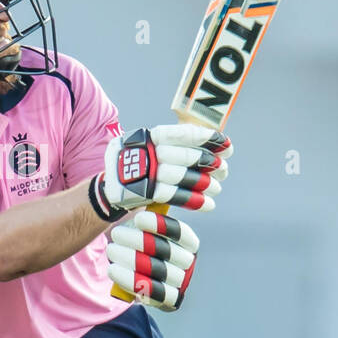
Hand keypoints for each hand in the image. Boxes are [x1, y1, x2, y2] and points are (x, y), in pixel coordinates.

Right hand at [93, 124, 230, 216]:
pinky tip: (209, 204)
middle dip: (210, 163)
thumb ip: (174, 145)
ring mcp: (145, 172)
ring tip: (217, 188)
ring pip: (183, 176)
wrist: (110, 189)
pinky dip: (195, 201)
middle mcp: (147, 151)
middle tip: (224, 170)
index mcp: (150, 136)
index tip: (227, 144)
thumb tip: (213, 147)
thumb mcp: (150, 147)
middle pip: (186, 156)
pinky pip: (176, 196)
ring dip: (205, 184)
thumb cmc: (139, 166)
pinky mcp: (145, 192)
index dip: (208, 138)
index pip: (183, 133)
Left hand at [106, 210, 199, 310]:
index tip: (139, 217)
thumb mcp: (144, 228)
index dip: (161, 225)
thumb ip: (142, 216)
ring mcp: (181, 282)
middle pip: (165, 251)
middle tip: (115, 233)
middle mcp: (188, 262)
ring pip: (158, 271)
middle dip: (138, 241)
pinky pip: (153, 292)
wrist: (139, 276)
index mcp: (188, 242)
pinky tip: (113, 270)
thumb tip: (132, 192)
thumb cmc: (139, 243)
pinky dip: (130, 281)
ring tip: (111, 249)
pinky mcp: (170, 300)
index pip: (179, 232)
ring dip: (130, 259)